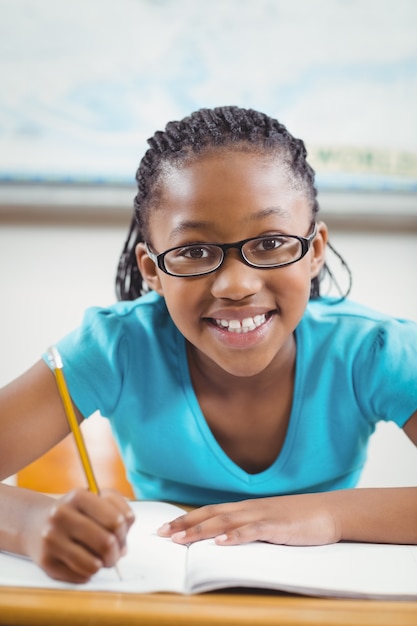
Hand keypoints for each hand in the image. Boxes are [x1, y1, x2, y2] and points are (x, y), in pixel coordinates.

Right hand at [24, 488, 134, 582]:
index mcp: (78, 496)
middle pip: (106, 543)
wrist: (35, 523)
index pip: (116, 520)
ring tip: (99, 558)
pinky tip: (83, 562)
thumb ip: (120, 514)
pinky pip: (80, 576)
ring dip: (102, 565)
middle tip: (114, 553)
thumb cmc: (76, 513)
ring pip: (93, 565)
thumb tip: (123, 547)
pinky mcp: (46, 562)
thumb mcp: (97, 500)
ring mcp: (51, 539)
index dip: (123, 532)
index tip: (120, 534)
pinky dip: (88, 573)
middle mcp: (61, 515)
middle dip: (116, 552)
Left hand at [158, 494, 339, 546]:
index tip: (166, 528)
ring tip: (181, 540)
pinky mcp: (277, 525)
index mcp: (246, 508)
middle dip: (185, 524)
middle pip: (211, 514)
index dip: (187, 519)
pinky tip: (220, 542)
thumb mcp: (269, 523)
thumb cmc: (300, 520)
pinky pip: (252, 530)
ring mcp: (262, 516)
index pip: (210, 512)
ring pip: (225, 521)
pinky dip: (235, 536)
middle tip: (162, 534)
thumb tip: (225, 542)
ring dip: (201, 531)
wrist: (329, 511)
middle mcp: (249, 508)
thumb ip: (249, 529)